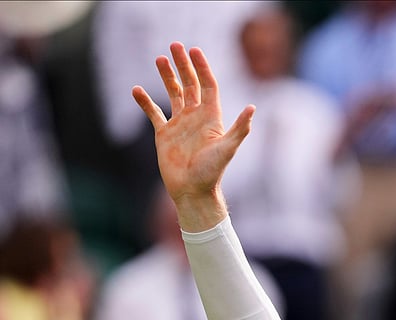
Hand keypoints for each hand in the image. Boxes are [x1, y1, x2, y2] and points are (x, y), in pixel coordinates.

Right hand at [131, 43, 253, 229]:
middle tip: (174, 45)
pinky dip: (145, 102)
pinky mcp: (164, 135)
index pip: (207, 85)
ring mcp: (180, 125)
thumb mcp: (228, 148)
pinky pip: (153, 113)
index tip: (194, 51)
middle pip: (190, 84)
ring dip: (166, 77)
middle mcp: (196, 117)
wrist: (193, 191)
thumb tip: (253, 108)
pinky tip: (136, 89)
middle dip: (183, 65)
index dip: (202, 68)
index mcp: (211, 117)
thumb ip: (239, 128)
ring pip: (173, 94)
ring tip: (159, 59)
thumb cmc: (212, 172)